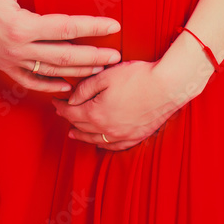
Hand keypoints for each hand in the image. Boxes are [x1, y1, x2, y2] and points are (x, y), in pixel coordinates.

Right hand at [0, 0, 121, 93]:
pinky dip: (48, 84)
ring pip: (50, 72)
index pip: (66, 29)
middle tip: (117, 57)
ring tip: (100, 70)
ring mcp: (8, 59)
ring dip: (77, 72)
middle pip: (64, 58)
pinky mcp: (0, 63)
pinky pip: (28, 80)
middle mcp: (16, 48)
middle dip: (93, 58)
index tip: (114, 27)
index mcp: (19, 26)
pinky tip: (64, 85)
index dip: (93, 28)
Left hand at [51, 33, 216, 149]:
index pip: (71, 114)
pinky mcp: (137, 136)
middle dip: (69, 119)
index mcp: (96, 114)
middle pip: (81, 127)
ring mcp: (123, 135)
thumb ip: (84, 89)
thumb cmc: (138, 77)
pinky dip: (103, 144)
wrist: (168, 86)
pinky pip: (114, 146)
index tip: (55, 101)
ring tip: (73, 132)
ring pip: (95, 139)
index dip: (60, 107)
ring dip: (82, 135)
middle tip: (63, 112)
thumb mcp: (105, 77)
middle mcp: (107, 129)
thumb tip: (71, 100)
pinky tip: (99, 141)